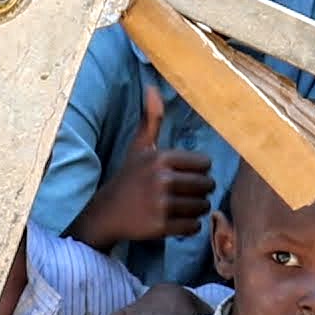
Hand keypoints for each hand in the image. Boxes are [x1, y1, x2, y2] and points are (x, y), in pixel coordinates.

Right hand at [73, 125, 211, 250]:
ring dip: (196, 209)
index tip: (183, 176)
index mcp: (161, 157)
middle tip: (183, 194)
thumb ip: (151, 119)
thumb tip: (153, 87)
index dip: (197, 171)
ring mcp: (161, 204)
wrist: (107, 213)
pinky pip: (193, 227)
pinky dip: (189, 226)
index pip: (204, 164)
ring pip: (202, 207)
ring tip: (179, 207)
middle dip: (199, 192)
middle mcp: (161, 179)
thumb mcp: (139, 147)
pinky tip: (176, 221)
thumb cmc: (129, 178)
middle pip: (207, 185)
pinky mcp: (161, 226)